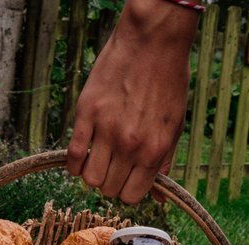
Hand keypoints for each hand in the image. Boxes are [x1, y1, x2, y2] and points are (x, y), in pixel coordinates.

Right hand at [67, 0, 198, 204]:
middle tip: (113, 165)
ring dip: (92, 173)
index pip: (132, 195)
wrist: (152, 43)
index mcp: (153, 150)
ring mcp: (106, 130)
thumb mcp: (175, 127)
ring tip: (98, 158)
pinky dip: (74, 162)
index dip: (128, 190)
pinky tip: (81, 154)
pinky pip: (73, 155)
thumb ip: (164, 162)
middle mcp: (130, 145)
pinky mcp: (86, 115)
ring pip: (89, 178)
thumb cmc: (168, 82)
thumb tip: (158, 197)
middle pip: (108, 189)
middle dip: (110, 181)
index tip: (126, 178)